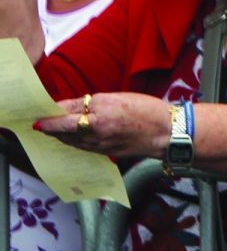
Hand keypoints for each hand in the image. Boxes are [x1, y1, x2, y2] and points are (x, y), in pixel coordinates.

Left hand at [35, 91, 168, 158]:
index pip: (64, 115)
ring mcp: (97, 144)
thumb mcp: (117, 97)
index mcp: (98, 113)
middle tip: (38, 122)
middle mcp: (94, 130)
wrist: (166, 132)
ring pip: (69, 140)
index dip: (48, 116)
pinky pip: (80, 147)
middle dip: (48, 127)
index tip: (36, 115)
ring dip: (57, 135)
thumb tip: (65, 107)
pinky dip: (70, 141)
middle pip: (62, 130)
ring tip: (49, 129)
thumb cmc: (146, 110)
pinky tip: (69, 137)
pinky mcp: (103, 153)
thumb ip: (89, 103)